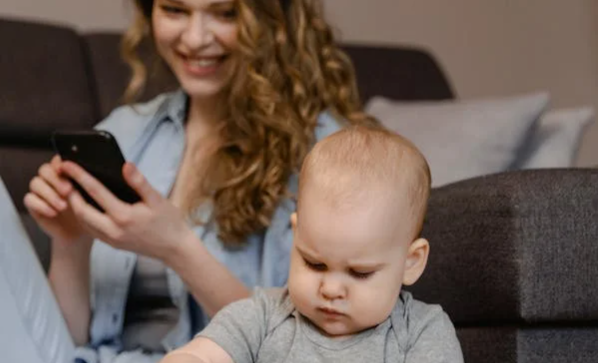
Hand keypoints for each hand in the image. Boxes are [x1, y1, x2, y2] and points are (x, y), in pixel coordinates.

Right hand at [23, 155, 89, 246]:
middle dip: (56, 179)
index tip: (68, 170)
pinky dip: (40, 205)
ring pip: (35, 183)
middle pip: (45, 170)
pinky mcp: (34, 205)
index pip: (58, 161)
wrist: (79, 232)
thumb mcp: (92, 197)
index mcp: (66, 173)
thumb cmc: (88, 212)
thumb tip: (86, 173)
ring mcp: (41, 192)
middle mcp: (51, 180)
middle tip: (68, 191)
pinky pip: (29, 199)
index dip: (61, 164)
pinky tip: (53, 212)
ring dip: (49, 194)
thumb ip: (87, 183)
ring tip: (63, 206)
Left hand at [60, 161, 194, 260]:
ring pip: (83, 221)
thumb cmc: (169, 222)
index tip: (68, 164)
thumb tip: (125, 165)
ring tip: (72, 189)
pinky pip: (91, 229)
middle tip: (65, 177)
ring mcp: (111, 239)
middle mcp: (113, 230)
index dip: (79, 175)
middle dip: (70, 192)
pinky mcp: (112, 244)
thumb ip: (140, 182)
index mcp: (124, 216)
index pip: (95, 192)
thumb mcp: (158, 199)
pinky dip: (85, 215)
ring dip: (75, 205)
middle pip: (81, 209)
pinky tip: (87, 205)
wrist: (175, 248)